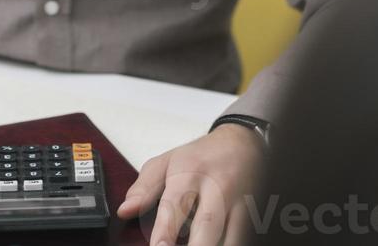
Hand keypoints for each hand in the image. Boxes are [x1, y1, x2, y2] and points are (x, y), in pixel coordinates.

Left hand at [116, 124, 265, 245]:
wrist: (244, 142)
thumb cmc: (202, 156)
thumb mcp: (168, 162)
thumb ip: (144, 187)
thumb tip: (124, 211)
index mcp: (189, 172)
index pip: (176, 204)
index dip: (166, 229)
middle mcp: (216, 188)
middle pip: (207, 224)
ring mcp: (238, 204)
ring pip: (230, 237)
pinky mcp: (253, 217)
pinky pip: (242, 238)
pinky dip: (230, 244)